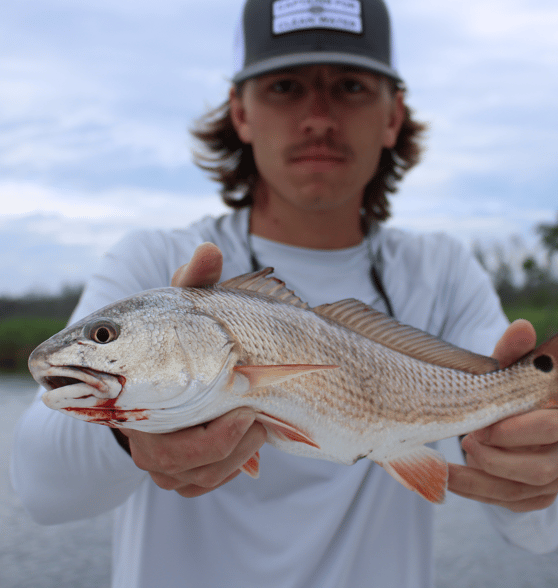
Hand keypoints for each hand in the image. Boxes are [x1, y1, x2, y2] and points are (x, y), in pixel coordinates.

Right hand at [118, 242, 266, 496]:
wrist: (177, 372)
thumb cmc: (183, 337)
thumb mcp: (190, 308)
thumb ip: (198, 282)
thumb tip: (209, 249)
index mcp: (128, 384)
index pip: (121, 410)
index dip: (180, 421)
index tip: (245, 410)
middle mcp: (133, 425)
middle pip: (167, 458)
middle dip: (220, 441)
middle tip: (255, 413)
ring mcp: (153, 454)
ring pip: (190, 477)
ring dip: (234, 454)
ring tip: (259, 422)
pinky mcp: (175, 472)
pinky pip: (200, 485)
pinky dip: (231, 467)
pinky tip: (250, 439)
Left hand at [447, 319, 557, 512]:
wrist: (505, 418)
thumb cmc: (506, 390)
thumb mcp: (505, 369)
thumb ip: (511, 351)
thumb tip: (523, 327)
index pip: (550, 427)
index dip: (513, 431)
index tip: (478, 426)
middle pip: (540, 469)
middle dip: (495, 459)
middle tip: (467, 442)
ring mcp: (556, 477)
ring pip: (521, 491)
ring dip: (480, 480)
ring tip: (452, 465)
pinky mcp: (538, 497)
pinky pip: (510, 504)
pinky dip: (476, 493)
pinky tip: (452, 479)